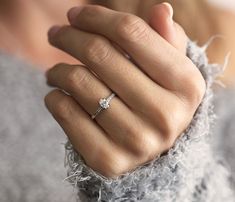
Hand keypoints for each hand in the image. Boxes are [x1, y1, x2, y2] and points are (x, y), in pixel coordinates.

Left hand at [45, 3, 205, 177]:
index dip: (97, 16)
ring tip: (56, 71)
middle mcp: (166, 115)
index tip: (76, 14)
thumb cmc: (155, 100)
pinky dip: (54, 97)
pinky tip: (59, 95)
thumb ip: (166, 40)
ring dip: (57, 69)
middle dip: (68, 35)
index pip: (131, 32)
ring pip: (77, 81)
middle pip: (100, 53)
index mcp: (186, 85)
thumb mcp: (170, 71)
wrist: (148, 147)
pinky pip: (65, 112)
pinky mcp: (108, 159)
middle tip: (57, 34)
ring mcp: (137, 141)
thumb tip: (160, 10)